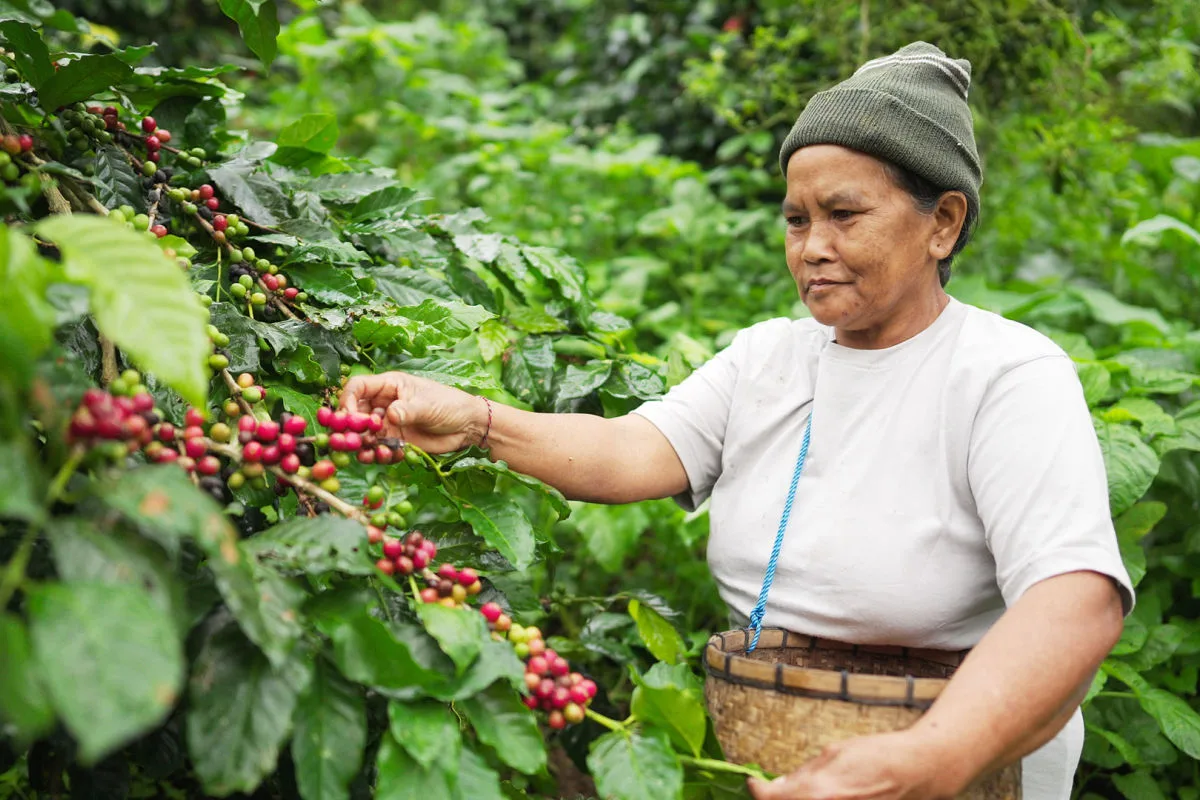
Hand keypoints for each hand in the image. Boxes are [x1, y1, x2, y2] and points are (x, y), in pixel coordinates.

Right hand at [339, 371, 487, 454]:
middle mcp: (385, 404)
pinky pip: (379, 449)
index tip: (347, 419)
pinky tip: (389, 456)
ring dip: (364, 446)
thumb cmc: (449, 405)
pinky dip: (379, 455)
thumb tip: (389, 416)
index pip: (357, 388)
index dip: (347, 401)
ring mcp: (389, 423)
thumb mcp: (428, 405)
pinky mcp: (396, 441)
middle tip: (356, 442)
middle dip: (352, 429)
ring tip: (372, 454)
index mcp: (389, 386)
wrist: (468, 426)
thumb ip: (407, 411)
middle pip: (355, 414)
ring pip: (365, 435)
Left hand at [746, 731, 962, 799]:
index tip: (756, 784)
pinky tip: (821, 796)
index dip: (758, 791)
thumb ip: (804, 774)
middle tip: (775, 791)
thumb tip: (779, 785)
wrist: (917, 771)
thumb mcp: (833, 754)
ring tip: (800, 793)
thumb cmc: (877, 755)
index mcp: (819, 792)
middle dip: (778, 799)